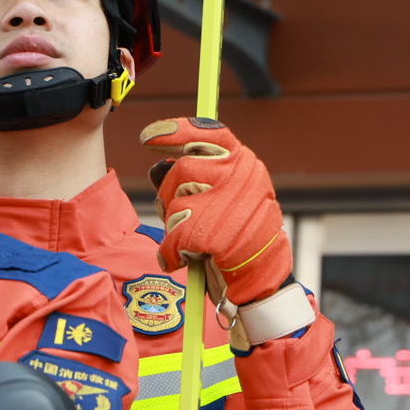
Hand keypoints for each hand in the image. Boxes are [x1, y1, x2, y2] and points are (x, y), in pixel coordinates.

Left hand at [141, 117, 290, 306]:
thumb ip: (192, 178)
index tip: (148, 138)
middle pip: (182, 169)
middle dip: (171, 193)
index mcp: (244, 164)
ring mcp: (226, 205)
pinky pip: (173, 237)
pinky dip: (171, 253)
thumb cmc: (237, 233)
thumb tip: (155, 167)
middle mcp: (240, 177)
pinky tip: (181, 259)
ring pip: (175, 205)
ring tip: (192, 240)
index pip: (209, 134)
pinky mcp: (211, 235)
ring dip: (174, 226)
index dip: (176, 132)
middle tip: (179, 213)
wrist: (262, 278)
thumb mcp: (220, 197)